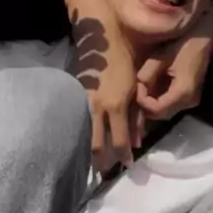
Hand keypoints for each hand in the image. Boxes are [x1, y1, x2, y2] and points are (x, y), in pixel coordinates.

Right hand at [71, 8, 137, 170]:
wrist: (102, 40)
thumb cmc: (125, 61)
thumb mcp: (135, 89)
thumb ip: (135, 116)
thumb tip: (138, 140)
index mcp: (116, 105)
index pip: (120, 140)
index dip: (123, 155)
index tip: (127, 165)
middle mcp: (98, 108)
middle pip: (97, 144)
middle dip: (102, 161)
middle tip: (105, 172)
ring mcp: (83, 103)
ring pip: (84, 136)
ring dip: (89, 152)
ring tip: (93, 164)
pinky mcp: (74, 97)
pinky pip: (77, 122)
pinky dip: (80, 135)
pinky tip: (81, 142)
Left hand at [137, 34, 212, 123]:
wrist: (203, 39)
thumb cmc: (183, 44)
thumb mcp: (161, 57)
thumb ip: (147, 75)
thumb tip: (138, 87)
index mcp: (183, 91)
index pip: (157, 109)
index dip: (143, 102)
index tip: (138, 85)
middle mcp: (189, 101)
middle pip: (161, 115)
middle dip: (145, 105)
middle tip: (137, 89)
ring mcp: (191, 101)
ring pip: (165, 113)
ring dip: (152, 105)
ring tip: (143, 89)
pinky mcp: (190, 97)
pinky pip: (171, 106)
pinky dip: (159, 101)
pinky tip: (152, 89)